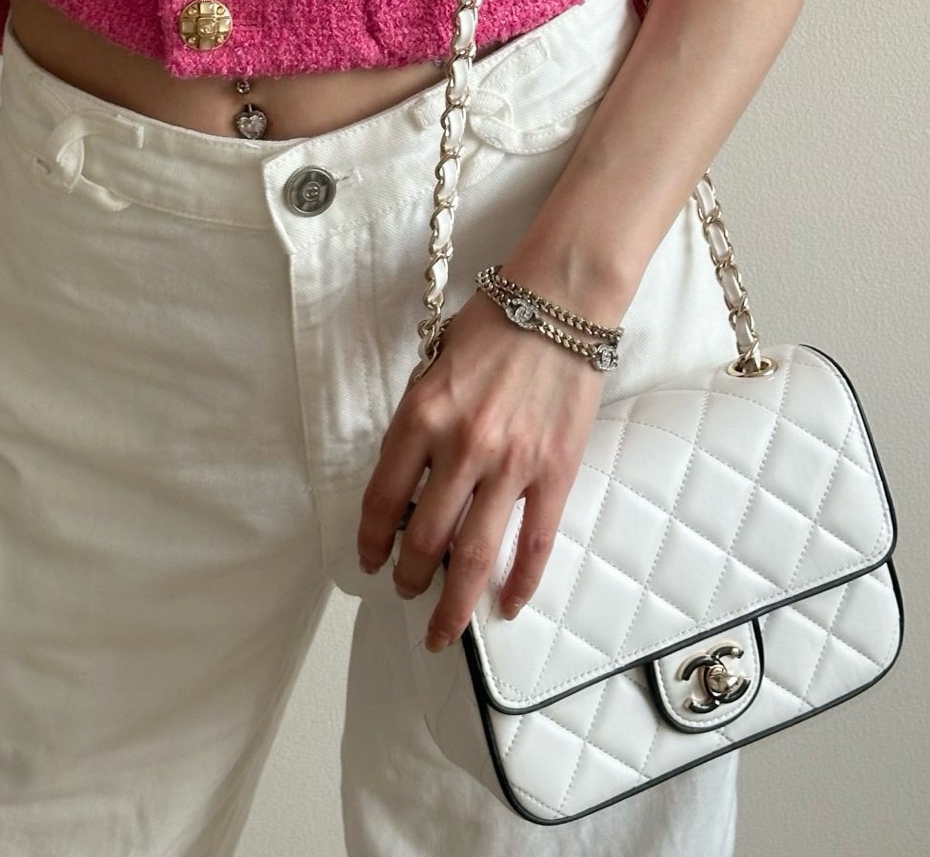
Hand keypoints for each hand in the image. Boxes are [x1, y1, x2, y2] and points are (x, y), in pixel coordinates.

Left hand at [355, 286, 623, 651]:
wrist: (559, 301)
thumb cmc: (495, 324)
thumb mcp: (435, 362)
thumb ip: (420, 417)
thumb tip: (409, 477)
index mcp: (422, 414)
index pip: (382, 498)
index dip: (371, 540)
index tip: (370, 561)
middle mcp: (461, 445)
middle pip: (424, 538)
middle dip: (409, 577)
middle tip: (406, 590)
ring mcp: (510, 463)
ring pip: (474, 556)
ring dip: (453, 602)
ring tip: (441, 627)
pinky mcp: (554, 471)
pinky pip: (535, 542)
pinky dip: (520, 583)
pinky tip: (506, 606)